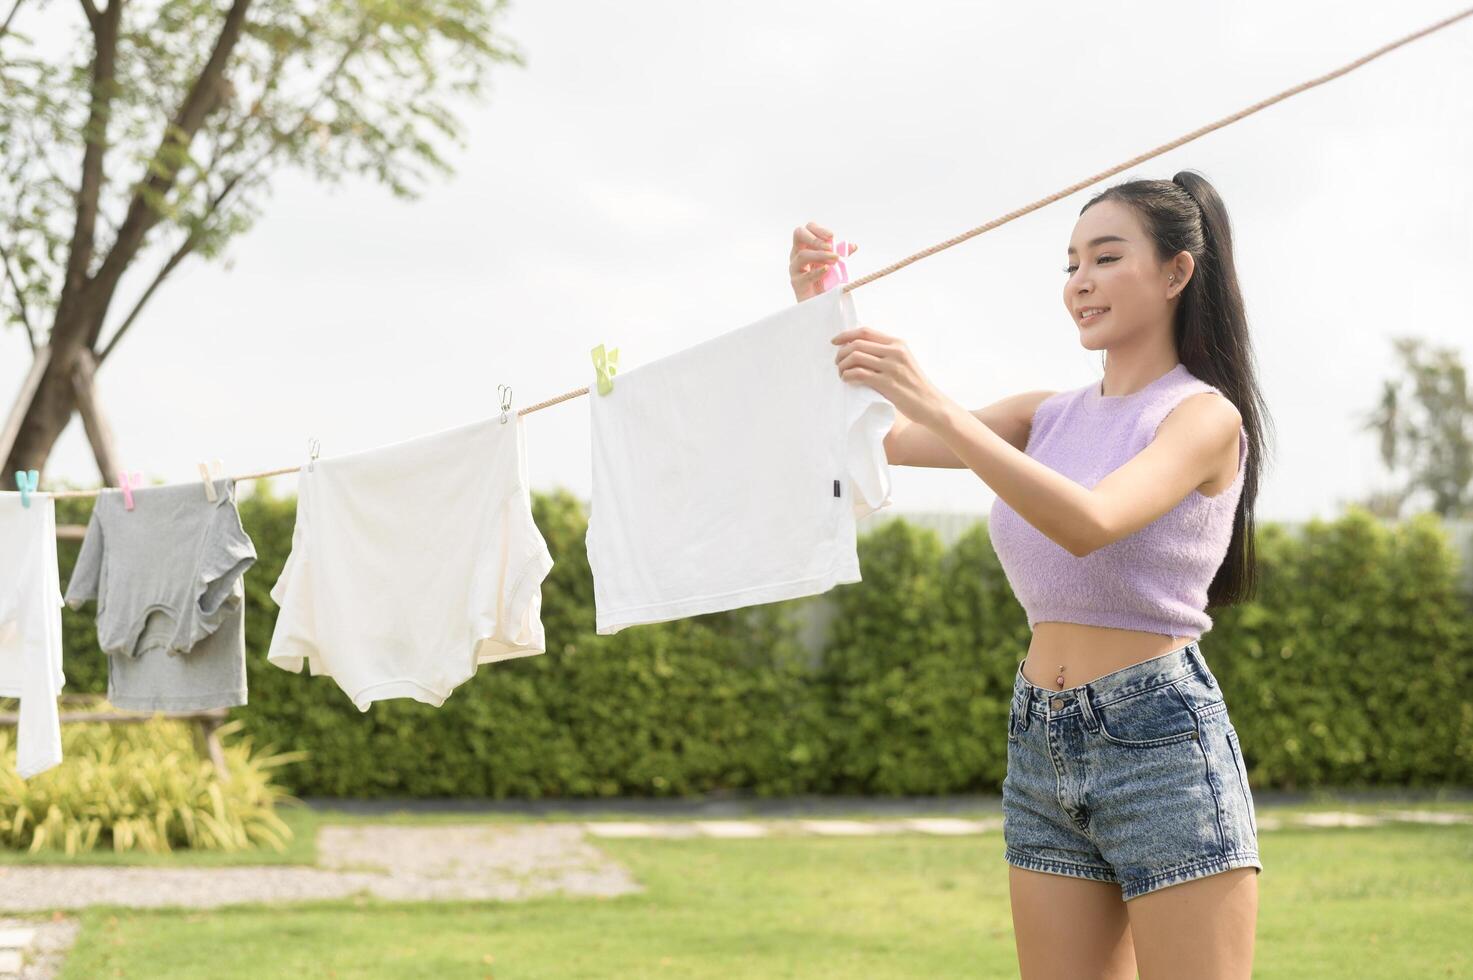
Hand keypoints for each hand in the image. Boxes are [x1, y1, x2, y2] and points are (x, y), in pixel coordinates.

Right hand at [790, 221, 857, 301]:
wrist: (820, 305)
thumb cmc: (826, 283)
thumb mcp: (836, 265)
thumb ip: (841, 255)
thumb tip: (852, 246)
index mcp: (806, 247)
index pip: (808, 229)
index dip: (819, 230)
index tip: (832, 236)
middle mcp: (797, 254)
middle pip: (798, 234)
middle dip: (815, 238)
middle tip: (829, 247)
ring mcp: (795, 268)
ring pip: (803, 254)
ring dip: (821, 255)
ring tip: (835, 260)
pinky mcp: (797, 283)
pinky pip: (806, 275)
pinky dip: (818, 271)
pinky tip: (827, 270)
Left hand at [832, 325, 953, 427]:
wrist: (930, 403)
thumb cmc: (914, 385)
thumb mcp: (903, 361)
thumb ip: (885, 353)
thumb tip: (857, 350)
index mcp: (898, 343)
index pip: (866, 332)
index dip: (846, 335)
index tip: (834, 341)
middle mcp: (895, 352)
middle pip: (858, 343)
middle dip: (841, 352)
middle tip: (837, 363)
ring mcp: (892, 367)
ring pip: (856, 357)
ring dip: (842, 365)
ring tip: (841, 373)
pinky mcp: (888, 383)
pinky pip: (859, 374)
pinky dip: (848, 376)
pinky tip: (847, 380)